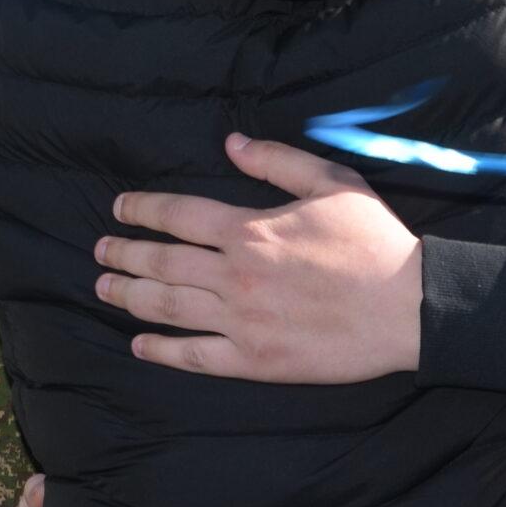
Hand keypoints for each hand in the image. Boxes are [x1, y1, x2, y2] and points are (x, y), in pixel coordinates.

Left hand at [99, 134, 420, 382]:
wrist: (407, 308)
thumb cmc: (373, 241)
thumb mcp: (332, 183)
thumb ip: (277, 161)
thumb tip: (230, 144)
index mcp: (250, 230)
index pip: (178, 215)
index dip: (142, 210)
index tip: (120, 209)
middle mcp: (235, 275)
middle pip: (162, 262)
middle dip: (123, 255)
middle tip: (98, 252)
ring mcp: (241, 322)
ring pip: (168, 308)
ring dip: (129, 296)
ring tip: (103, 290)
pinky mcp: (255, 362)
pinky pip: (195, 357)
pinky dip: (162, 350)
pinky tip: (141, 344)